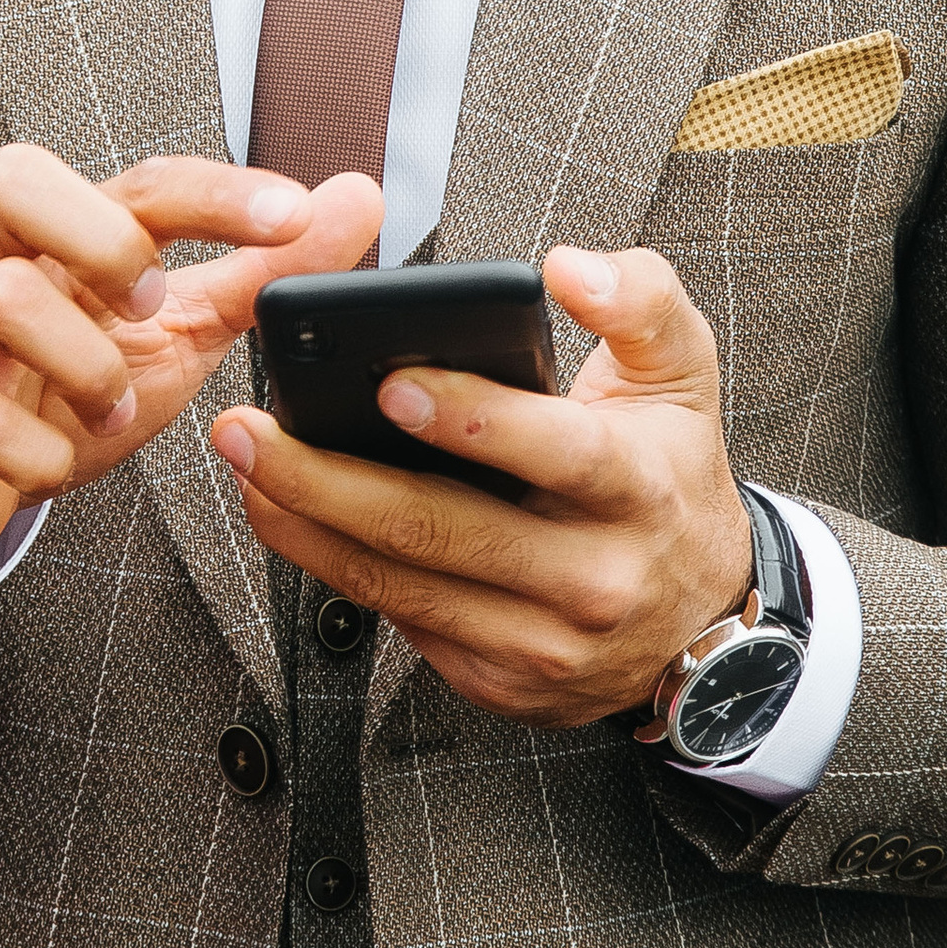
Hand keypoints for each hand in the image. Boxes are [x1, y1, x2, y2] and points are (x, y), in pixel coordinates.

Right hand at [0, 145, 382, 592]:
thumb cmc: (63, 386)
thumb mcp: (176, 329)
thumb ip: (263, 270)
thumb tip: (358, 197)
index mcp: (68, 240)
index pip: (139, 181)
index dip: (219, 191)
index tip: (296, 214)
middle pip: (16, 179)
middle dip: (105, 238)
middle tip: (153, 303)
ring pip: (0, 297)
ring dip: (85, 363)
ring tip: (115, 408)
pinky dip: (29, 450)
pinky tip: (57, 463)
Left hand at [208, 246, 752, 724]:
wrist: (701, 620)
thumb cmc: (671, 473)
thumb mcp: (681, 375)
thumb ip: (640, 301)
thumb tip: (569, 267)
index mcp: (640, 489)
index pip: (555, 453)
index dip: (471, 419)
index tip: (390, 383)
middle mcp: (593, 577)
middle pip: (442, 529)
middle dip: (329, 478)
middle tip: (250, 428)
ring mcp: (543, 643)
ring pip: (402, 584)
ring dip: (306, 524)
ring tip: (245, 464)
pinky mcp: (500, 680)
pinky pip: (401, 621)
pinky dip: (334, 567)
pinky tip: (288, 516)